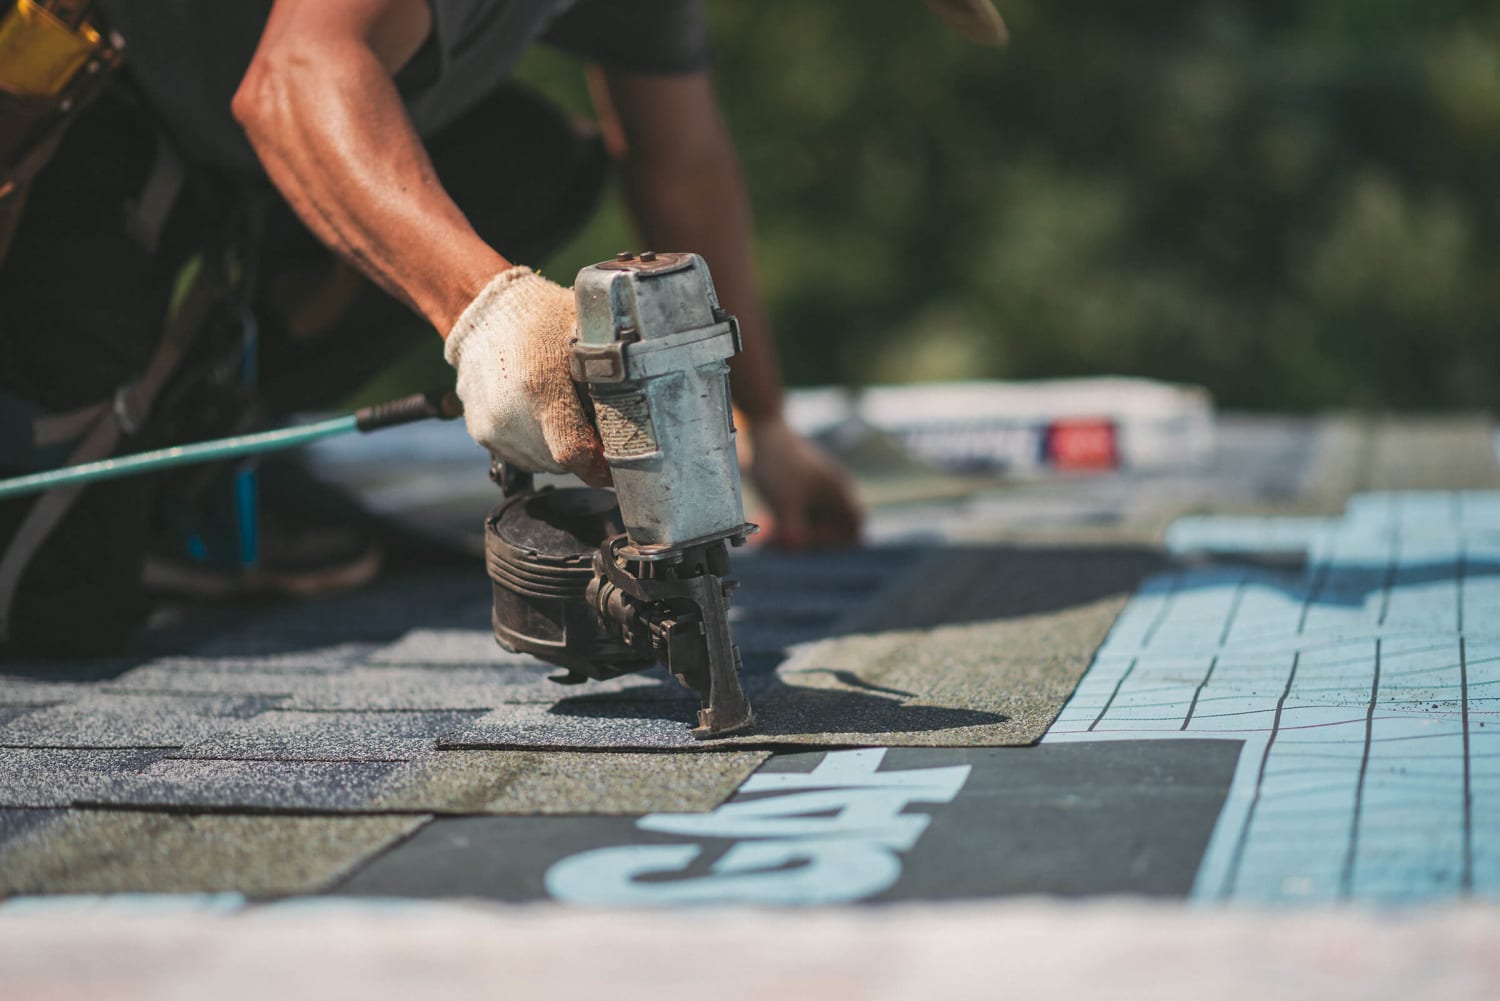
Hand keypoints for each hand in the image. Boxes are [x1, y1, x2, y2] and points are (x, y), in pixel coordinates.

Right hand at [444, 267, 609, 484]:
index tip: (616, 465)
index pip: (574, 453)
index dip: (600, 466)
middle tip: (593, 424)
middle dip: (584, 451)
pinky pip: (522, 456)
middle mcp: (510, 414)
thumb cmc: (541, 318)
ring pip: (543, 463)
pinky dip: (538, 444)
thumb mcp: (586, 338)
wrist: (486, 312)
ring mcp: (493, 427)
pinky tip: (541, 413)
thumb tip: (640, 418)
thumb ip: (611, 379)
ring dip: (560, 448)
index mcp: (539, 388)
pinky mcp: (482, 433)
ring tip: (564, 412)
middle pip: (562, 462)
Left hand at [745, 416, 863, 550]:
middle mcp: (834, 490)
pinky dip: (787, 518)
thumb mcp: (784, 503)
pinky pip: (801, 509)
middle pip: (831, 527)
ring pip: (812, 519)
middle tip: (782, 540)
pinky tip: (766, 520)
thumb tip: (797, 550)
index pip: (854, 528)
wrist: (765, 429)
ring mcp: (819, 487)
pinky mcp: (804, 484)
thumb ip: (794, 532)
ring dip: (794, 530)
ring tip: (768, 533)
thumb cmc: (779, 464)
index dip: (835, 540)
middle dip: (806, 538)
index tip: (809, 538)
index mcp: (838, 493)